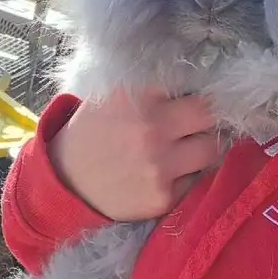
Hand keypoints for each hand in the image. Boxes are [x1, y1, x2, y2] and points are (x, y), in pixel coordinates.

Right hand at [47, 88, 222, 220]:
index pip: (191, 81)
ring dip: (204, 145)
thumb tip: (200, 81)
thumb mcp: (113, 94)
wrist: (66, 181)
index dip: (197, 87)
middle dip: (208, 115)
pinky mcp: (163, 197)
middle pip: (209, 113)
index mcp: (136, 94)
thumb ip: (152, 86)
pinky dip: (187, 173)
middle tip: (199, 120)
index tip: (195, 93)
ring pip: (212, 148)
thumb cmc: (94, 131)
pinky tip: (166, 171)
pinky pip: (196, 178)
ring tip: (186, 145)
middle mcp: (150, 128)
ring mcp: (158, 165)